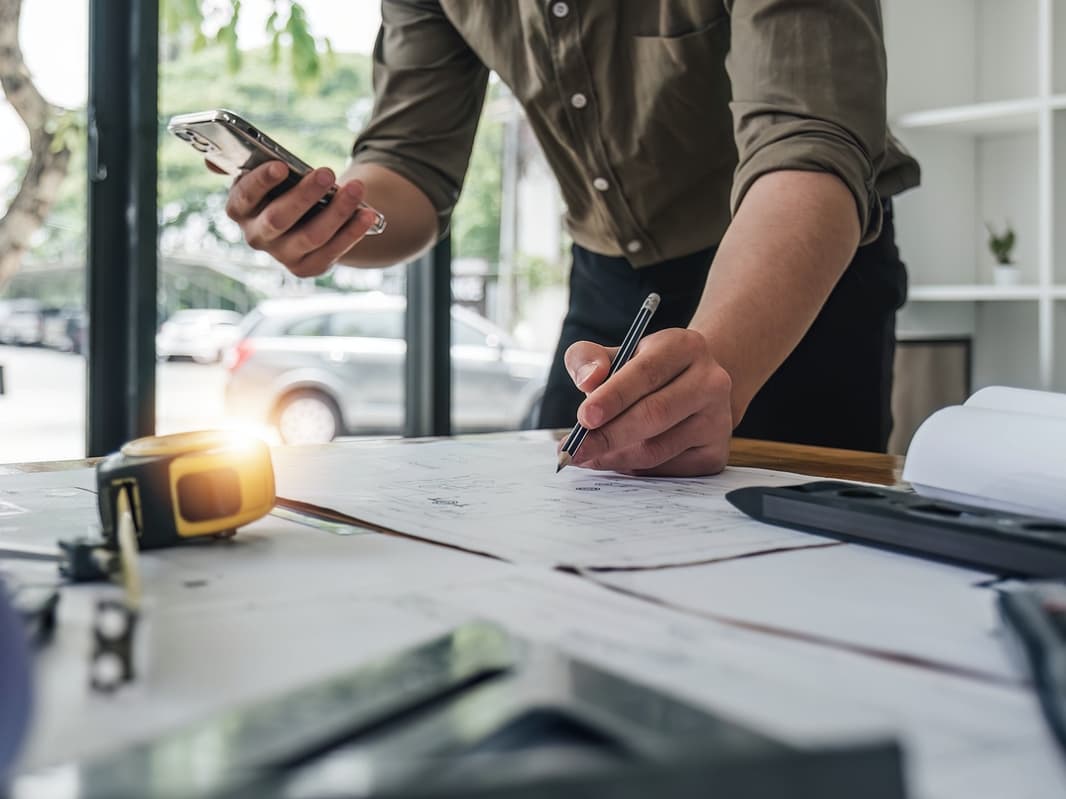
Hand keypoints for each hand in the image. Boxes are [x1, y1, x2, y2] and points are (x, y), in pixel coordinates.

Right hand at [220, 161, 382, 276]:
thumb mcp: (264, 175)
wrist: (305, 219)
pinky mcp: (307, 268)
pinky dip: (353, 232)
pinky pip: (332, 252)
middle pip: (279, 218)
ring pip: (311, 236)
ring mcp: (282, 255)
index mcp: (239, 209)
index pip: (244, 197)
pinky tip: (368, 214)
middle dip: (305, 194)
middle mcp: (256, 236)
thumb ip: (242, 165)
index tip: (282, 166)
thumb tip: (211, 161)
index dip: (261, 182)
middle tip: (328, 172)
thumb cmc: (281, 189)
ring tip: (356, 189)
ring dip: (337, 211)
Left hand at [563, 328, 732, 475]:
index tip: (584, 417)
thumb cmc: (645, 372)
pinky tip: (616, 459)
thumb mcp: (617, 354)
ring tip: (586, 456)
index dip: (613, 397)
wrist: (692, 388)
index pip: (646, 372)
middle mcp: (711, 381)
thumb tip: (588, 381)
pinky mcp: (716, 453)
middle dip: (608, 435)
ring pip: (658, 448)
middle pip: (655, 414)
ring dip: (615, 457)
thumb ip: (589, 359)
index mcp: (685, 347)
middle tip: (576, 449)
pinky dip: (634, 469)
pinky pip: (667, 470)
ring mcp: (718, 420)